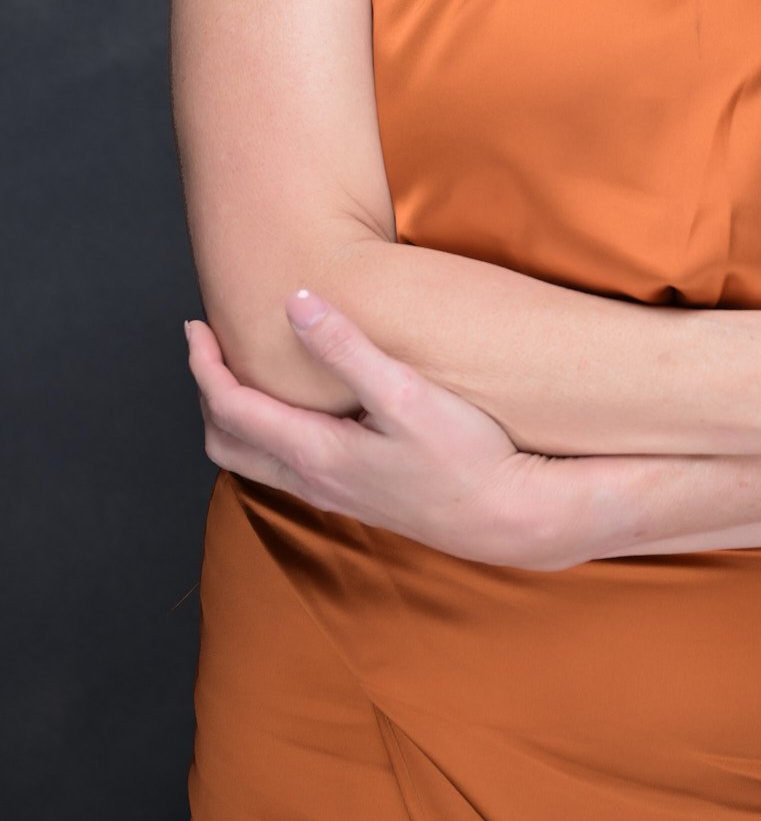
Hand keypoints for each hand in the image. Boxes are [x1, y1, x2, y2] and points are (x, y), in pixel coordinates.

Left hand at [183, 290, 558, 568]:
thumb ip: (347, 348)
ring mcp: (334, 495)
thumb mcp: (404, 393)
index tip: (195, 325)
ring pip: (255, 461)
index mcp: (314, 452)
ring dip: (237, 416)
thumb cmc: (463, 456)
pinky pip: (288, 469)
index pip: (230, 407)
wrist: (505, 517)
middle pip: (227, 443)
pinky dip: (270, 435)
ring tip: (247, 372)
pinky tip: (302, 412)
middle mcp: (313, 480)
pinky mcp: (357, 498)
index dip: (203, 363)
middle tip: (210, 347)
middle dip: (208, 392)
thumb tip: (296, 303)